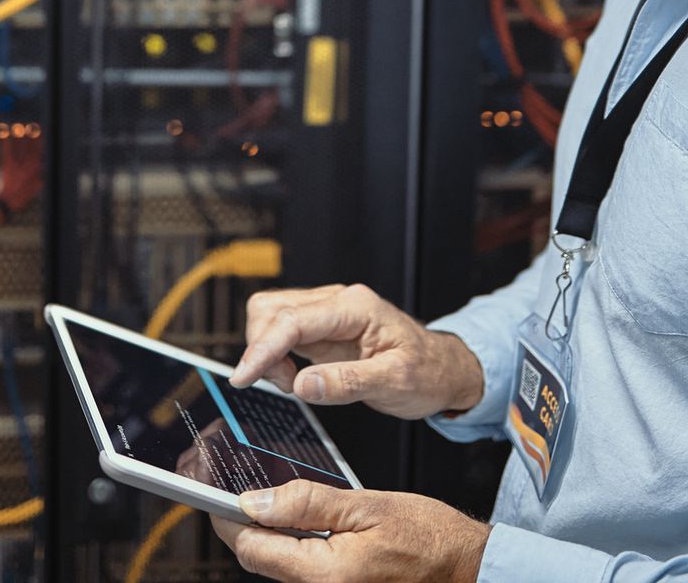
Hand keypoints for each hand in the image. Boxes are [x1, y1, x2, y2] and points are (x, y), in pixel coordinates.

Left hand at [211, 481, 490, 582]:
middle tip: (236, 487)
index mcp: (326, 575)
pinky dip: (292, 547)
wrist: (467, 569)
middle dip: (243, 524)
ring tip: (267, 499)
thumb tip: (254, 502)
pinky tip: (298, 523)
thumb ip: (307, 504)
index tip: (216, 490)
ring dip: (268, 535)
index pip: (252, 548)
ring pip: (278, 567)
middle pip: (259, 560)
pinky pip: (300, 572)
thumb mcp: (366, 506)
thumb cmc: (430, 539)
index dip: (228, 517)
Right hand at [227, 283, 484, 418]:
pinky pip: (282, 330)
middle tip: (284, 387)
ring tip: (291, 383)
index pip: (292, 321)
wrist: (444, 369)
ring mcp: (327, 311)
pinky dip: (275, 353)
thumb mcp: (395, 383)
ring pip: (270, 315)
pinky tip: (294, 376)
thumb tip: (302, 385)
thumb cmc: (427, 373)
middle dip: (262, 349)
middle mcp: (337, 300)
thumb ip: (347, 383)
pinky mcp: (321, 326)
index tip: (244, 378)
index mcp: (355, 307)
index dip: (262, 349)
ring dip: (266, 351)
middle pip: (271, 309)